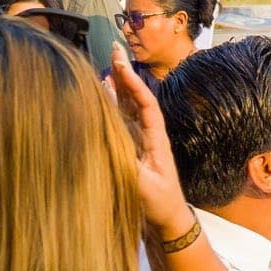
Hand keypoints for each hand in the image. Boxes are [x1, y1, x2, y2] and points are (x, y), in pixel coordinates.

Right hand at [107, 44, 190, 232]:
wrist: (168, 220)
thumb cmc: (159, 204)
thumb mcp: (143, 186)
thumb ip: (128, 165)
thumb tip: (108, 144)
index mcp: (156, 138)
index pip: (145, 103)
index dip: (132, 82)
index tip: (120, 63)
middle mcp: (149, 134)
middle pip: (137, 98)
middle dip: (126, 74)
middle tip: (115, 50)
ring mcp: (140, 140)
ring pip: (128, 107)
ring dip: (118, 86)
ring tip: (107, 65)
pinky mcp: (131, 149)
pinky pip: (120, 121)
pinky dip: (112, 105)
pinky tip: (103, 94)